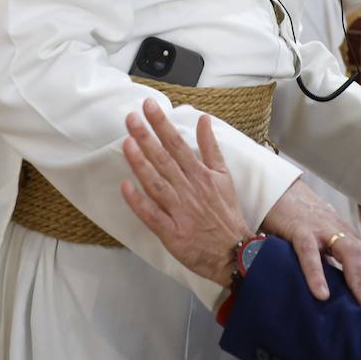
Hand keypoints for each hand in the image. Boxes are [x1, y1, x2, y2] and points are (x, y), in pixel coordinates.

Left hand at [121, 99, 251, 287]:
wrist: (235, 252)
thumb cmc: (226, 214)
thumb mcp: (224, 176)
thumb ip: (211, 147)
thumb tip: (203, 119)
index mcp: (201, 174)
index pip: (178, 144)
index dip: (162, 124)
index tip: (149, 106)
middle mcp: (189, 189)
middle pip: (164, 159)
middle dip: (146, 136)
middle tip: (131, 117)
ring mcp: (180, 211)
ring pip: (157, 183)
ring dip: (141, 163)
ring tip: (127, 143)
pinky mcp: (172, 233)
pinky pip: (152, 215)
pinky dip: (139, 202)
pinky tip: (125, 187)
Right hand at [261, 179, 360, 313]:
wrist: (279, 188)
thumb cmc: (301, 221)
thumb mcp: (322, 241)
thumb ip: (333, 262)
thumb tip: (344, 297)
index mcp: (349, 239)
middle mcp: (342, 234)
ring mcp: (323, 231)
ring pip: (350, 255)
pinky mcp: (300, 230)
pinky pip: (310, 253)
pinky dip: (317, 274)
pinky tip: (322, 295)